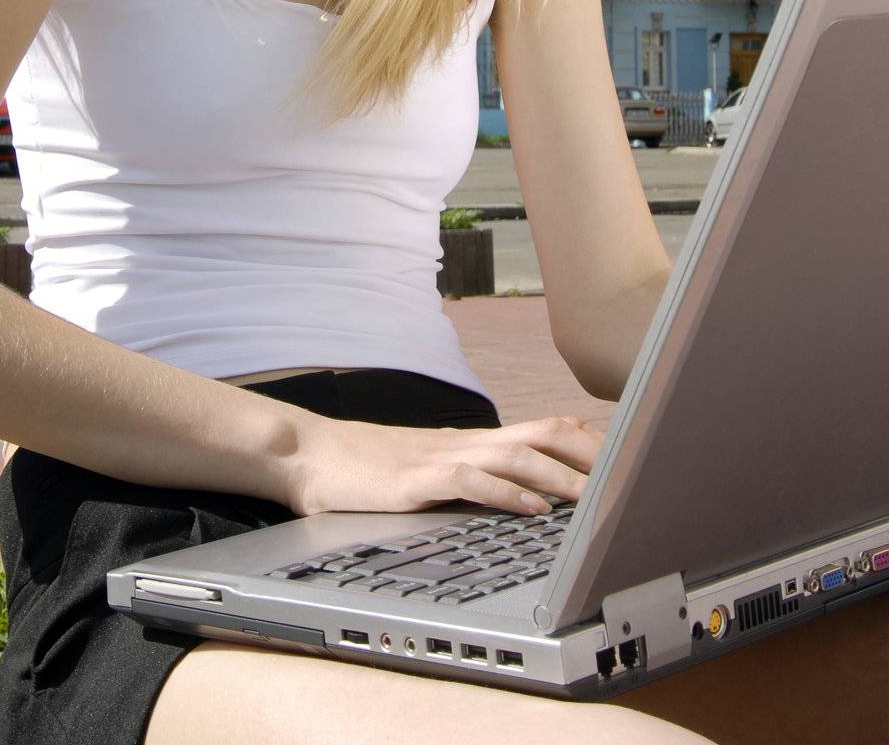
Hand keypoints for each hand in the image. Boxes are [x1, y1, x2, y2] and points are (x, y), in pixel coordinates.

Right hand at [283, 412, 604, 517]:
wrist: (308, 455)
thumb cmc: (365, 467)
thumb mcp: (428, 470)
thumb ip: (469, 477)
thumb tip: (514, 496)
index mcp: (470, 441)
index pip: (542, 430)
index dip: (588, 442)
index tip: (627, 457)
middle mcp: (464, 442)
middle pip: (543, 435)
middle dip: (591, 456)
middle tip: (631, 476)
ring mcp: (442, 457)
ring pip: (517, 455)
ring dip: (561, 477)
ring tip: (596, 499)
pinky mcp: (417, 480)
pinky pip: (471, 481)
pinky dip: (508, 494)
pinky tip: (532, 510)